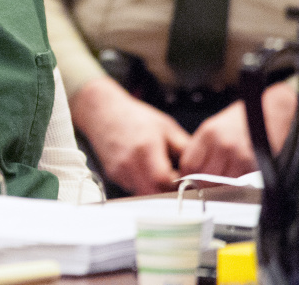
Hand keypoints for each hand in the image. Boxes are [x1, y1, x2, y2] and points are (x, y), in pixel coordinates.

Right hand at [70, 76, 190, 194]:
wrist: (103, 111)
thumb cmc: (136, 117)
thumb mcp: (167, 128)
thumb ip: (186, 150)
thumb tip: (203, 170)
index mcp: (146, 148)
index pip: (166, 181)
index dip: (180, 185)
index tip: (188, 180)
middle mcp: (129, 162)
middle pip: (154, 193)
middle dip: (169, 191)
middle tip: (178, 182)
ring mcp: (119, 170)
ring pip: (144, 194)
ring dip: (156, 190)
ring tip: (162, 175)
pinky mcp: (113, 175)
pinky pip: (134, 188)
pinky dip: (144, 185)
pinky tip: (146, 171)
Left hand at [179, 81, 297, 176]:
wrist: (269, 111)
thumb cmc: (241, 119)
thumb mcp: (214, 127)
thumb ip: (202, 148)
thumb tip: (190, 171)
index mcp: (208, 133)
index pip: (189, 164)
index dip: (189, 176)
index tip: (191, 181)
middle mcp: (222, 144)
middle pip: (205, 177)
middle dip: (206, 184)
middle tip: (210, 184)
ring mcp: (240, 154)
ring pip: (224, 183)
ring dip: (224, 185)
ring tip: (228, 177)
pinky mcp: (257, 164)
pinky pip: (243, 183)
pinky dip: (240, 183)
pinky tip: (241, 174)